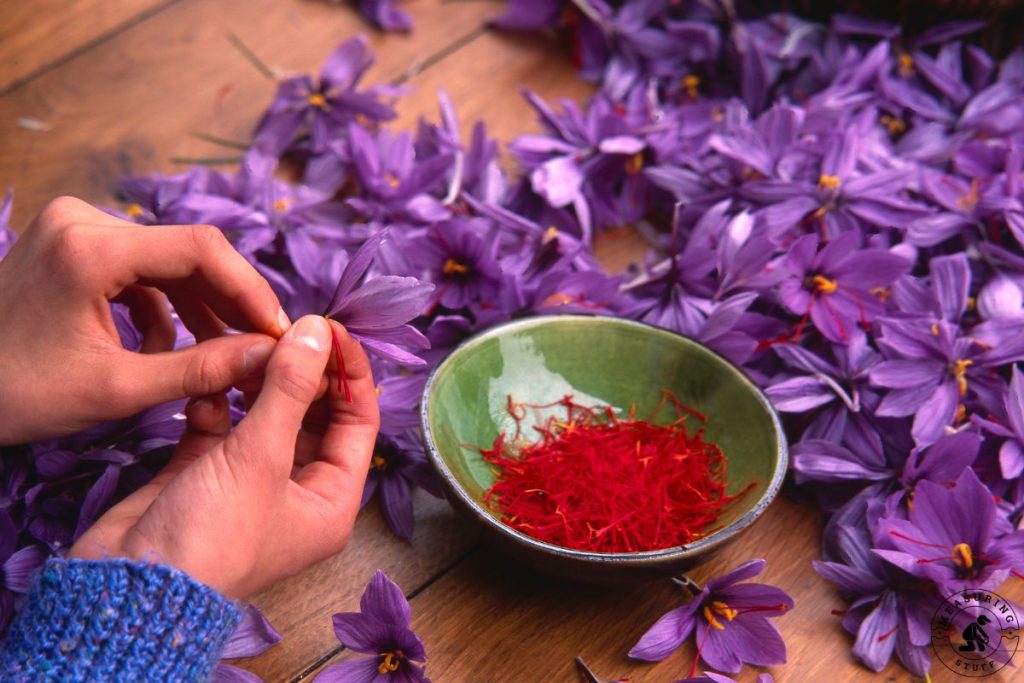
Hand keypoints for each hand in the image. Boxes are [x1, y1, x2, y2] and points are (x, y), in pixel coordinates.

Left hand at [0, 196, 288, 444]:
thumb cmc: (17, 394)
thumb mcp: (116, 389)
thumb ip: (201, 370)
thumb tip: (269, 357)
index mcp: (90, 248)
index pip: (200, 249)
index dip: (250, 289)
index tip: (279, 331)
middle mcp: (83, 221)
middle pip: (188, 251)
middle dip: (229, 302)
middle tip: (263, 346)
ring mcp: (75, 227)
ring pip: (168, 261)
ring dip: (200, 308)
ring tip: (221, 355)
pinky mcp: (72, 244)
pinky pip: (140, 269)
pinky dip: (163, 306)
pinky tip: (165, 347)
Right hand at [70, 317, 379, 598]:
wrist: (129, 589)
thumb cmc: (212, 536)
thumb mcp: (261, 457)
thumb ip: (291, 388)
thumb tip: (319, 330)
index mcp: (331, 499)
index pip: (358, 421)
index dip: (348, 373)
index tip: (329, 327)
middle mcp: (297, 490)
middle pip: (313, 415)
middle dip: (299, 372)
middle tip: (280, 330)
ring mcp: (250, 481)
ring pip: (265, 415)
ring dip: (255, 382)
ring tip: (243, 348)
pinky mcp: (204, 473)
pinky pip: (221, 426)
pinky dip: (215, 404)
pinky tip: (205, 388)